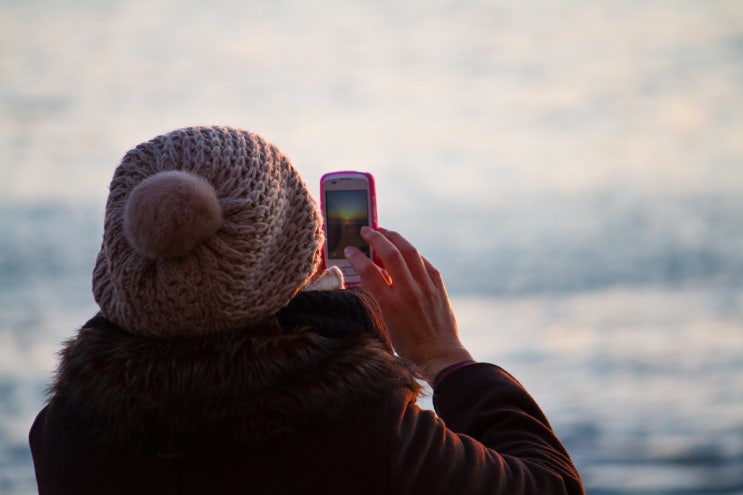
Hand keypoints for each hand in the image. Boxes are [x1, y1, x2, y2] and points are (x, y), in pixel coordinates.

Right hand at [344, 227, 472, 383]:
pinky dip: (412, 253)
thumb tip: (371, 274)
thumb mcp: (386, 322)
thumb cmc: (408, 345)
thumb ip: (379, 297)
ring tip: (384, 232)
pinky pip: (424, 262)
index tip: (350, 249)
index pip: (369, 271)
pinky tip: (405, 250)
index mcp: (391, 305)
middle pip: (390, 254)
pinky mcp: (439, 286)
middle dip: (376, 238)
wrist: (439, 355)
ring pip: (410, 251)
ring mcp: (426, 287)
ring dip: (395, 238)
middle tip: (366, 231)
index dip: (357, 257)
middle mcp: (409, 292)